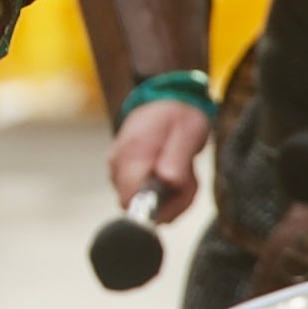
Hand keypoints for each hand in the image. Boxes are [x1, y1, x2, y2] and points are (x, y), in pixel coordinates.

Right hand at [108, 97, 211, 222]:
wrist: (163, 101)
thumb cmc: (178, 116)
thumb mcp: (188, 132)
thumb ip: (176, 159)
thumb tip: (167, 182)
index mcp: (132, 153)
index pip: (132, 201)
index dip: (158, 207)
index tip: (180, 192)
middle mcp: (118, 165)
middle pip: (139, 206)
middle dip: (171, 202)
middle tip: (190, 179)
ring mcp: (118, 170)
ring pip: (144, 203)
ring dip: (172, 197)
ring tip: (185, 172)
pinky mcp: (123, 175)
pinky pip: (145, 196)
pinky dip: (167, 193)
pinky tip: (175, 174)